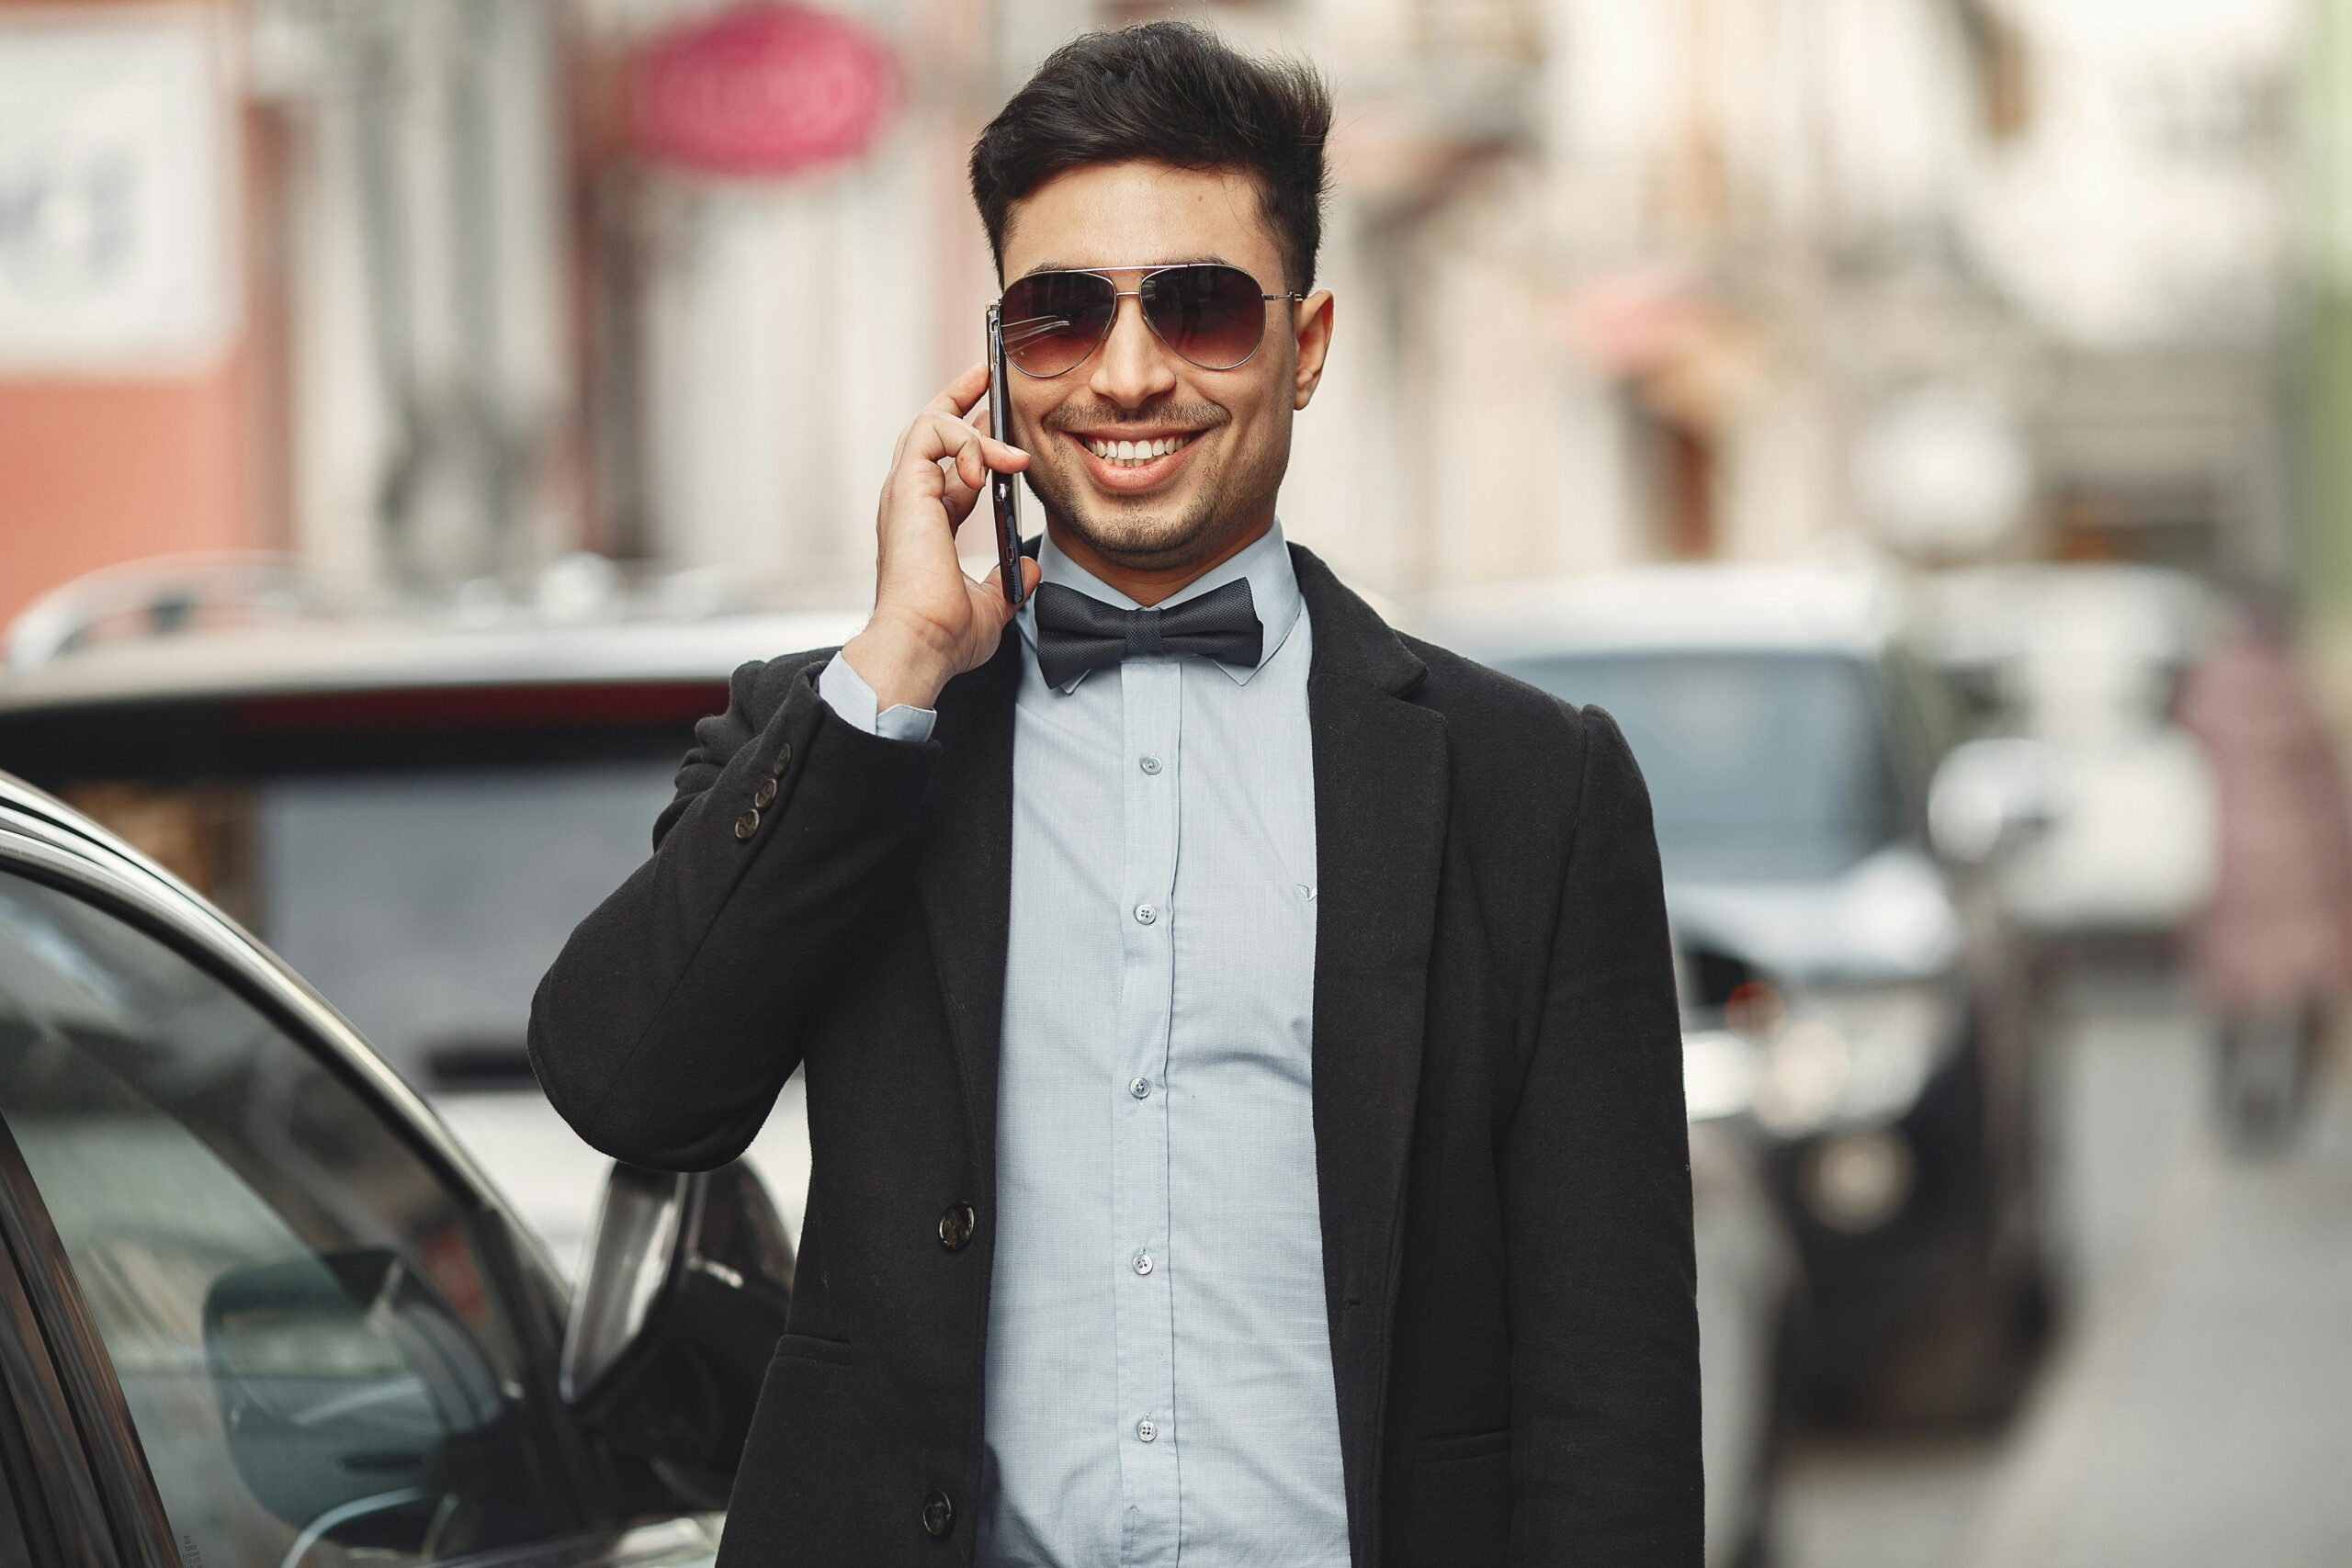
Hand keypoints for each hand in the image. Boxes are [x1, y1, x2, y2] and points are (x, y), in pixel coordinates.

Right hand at [841, 362, 1041, 711]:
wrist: (922, 642)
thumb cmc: (943, 634)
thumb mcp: (991, 604)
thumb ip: (1009, 582)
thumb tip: (1029, 571)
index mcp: (927, 524)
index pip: (947, 465)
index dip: (972, 440)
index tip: (992, 414)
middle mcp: (911, 502)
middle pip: (930, 429)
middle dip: (959, 395)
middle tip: (988, 371)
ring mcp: (904, 492)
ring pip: (930, 423)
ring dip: (974, 422)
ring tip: (1010, 440)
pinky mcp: (906, 487)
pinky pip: (932, 432)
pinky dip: (966, 440)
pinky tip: (992, 468)